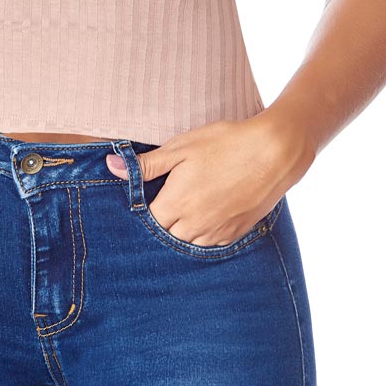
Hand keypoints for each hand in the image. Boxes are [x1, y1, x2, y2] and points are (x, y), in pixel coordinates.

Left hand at [105, 112, 311, 246]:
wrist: (274, 152)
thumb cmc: (225, 143)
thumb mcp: (181, 147)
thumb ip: (146, 164)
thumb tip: (112, 167)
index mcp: (175, 203)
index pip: (147, 221)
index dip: (146, 209)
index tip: (150, 195)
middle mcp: (194, 224)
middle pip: (166, 235)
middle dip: (163, 221)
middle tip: (171, 198)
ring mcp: (216, 232)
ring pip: (188, 242)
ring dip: (183, 228)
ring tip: (190, 204)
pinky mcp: (235, 234)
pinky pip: (210, 243)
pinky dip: (205, 232)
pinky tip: (209, 210)